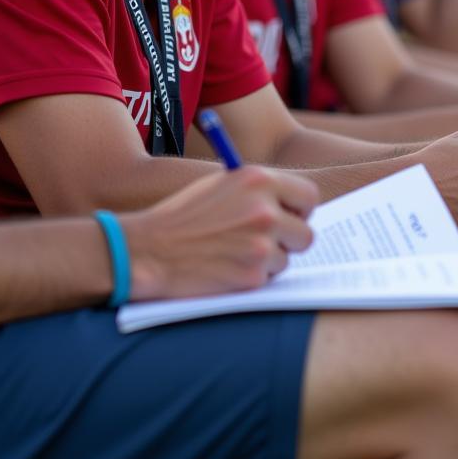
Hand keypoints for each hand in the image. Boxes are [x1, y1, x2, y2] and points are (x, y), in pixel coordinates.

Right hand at [123, 166, 318, 299]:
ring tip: (235, 253)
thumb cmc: (183, 215)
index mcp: (257, 179)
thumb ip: (258, 190)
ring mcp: (260, 244)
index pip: (308, 196)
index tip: (291, 217)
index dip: (300, 210)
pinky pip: (269, 279)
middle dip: (290, 241)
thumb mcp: (221, 185)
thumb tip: (291, 205)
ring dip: (268, 261)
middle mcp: (264, 209)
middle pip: (306, 233)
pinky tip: (226, 267)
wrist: (148, 249)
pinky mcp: (252, 276)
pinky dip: (253, 277)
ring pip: (287, 259)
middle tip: (270, 242)